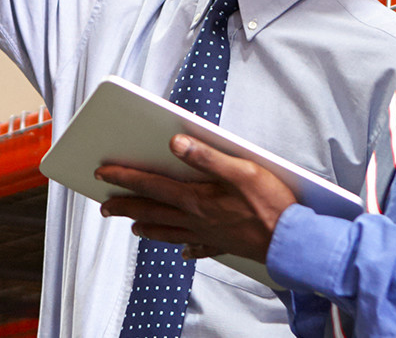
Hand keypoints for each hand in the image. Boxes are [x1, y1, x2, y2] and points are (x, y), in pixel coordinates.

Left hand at [96, 134, 299, 261]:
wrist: (293, 242)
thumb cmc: (272, 204)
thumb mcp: (241, 170)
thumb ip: (206, 156)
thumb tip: (175, 143)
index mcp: (196, 199)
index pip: (151, 185)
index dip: (125, 177)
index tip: (102, 173)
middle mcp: (196, 219)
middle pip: (152, 211)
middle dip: (125, 206)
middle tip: (103, 206)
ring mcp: (209, 235)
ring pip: (168, 232)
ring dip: (147, 226)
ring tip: (132, 225)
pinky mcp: (225, 245)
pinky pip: (199, 248)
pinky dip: (187, 248)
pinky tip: (184, 251)